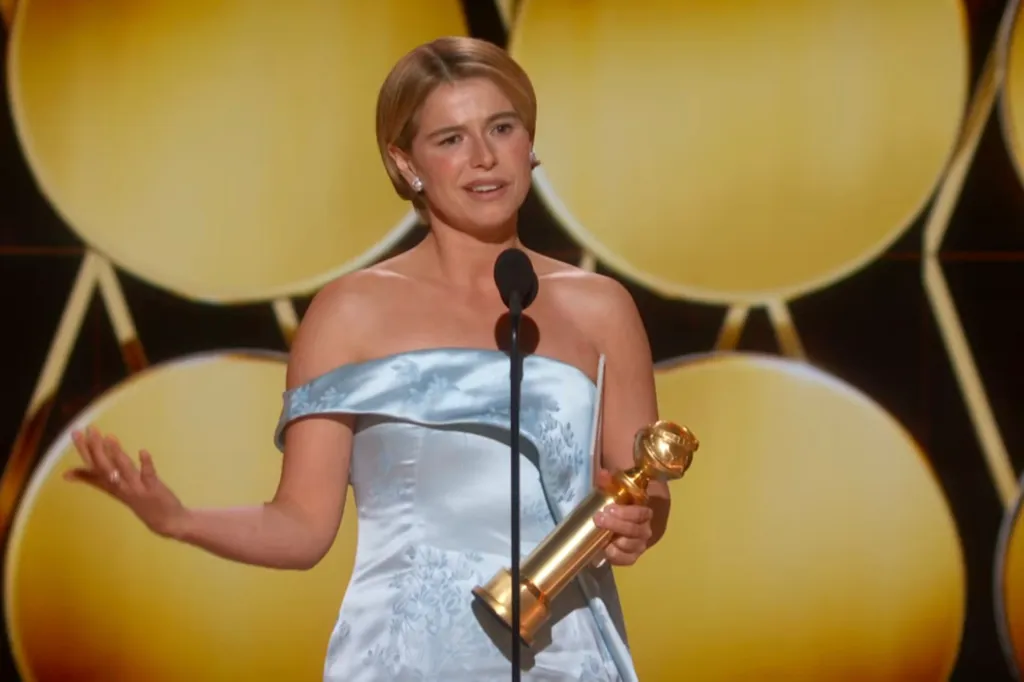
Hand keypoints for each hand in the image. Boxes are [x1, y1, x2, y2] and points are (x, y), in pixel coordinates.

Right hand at [65, 426, 187, 538]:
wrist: (167, 522)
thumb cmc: (141, 504)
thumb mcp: (116, 492)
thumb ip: (97, 480)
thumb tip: (68, 473)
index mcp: (111, 487)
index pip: (92, 468)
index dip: (84, 451)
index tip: (75, 433)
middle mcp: (121, 488)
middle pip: (104, 467)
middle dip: (96, 448)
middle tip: (89, 428)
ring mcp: (137, 489)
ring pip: (123, 470)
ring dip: (116, 454)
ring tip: (109, 437)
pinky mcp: (154, 490)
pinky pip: (149, 475)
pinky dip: (145, 464)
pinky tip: (142, 451)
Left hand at [592, 469, 652, 566]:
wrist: (619, 520)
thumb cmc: (617, 504)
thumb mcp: (612, 491)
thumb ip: (608, 482)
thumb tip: (603, 474)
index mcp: (644, 512)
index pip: (641, 513)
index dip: (626, 513)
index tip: (609, 509)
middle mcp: (645, 530)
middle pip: (634, 531)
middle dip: (616, 525)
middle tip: (599, 519)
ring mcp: (639, 545)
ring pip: (630, 546)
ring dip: (614, 541)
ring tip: (601, 535)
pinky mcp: (631, 557)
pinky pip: (626, 560)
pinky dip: (615, 556)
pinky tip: (605, 548)